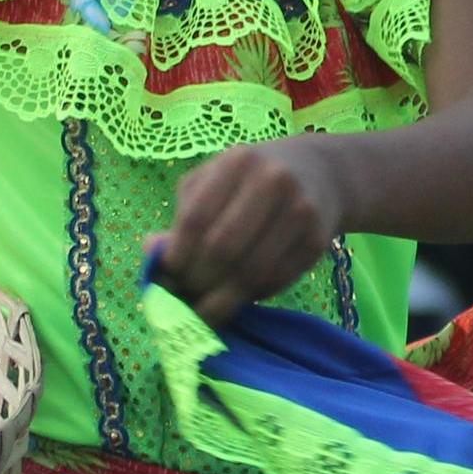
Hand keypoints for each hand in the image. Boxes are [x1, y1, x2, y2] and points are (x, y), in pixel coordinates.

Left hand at [151, 140, 347, 323]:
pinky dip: (252, 296)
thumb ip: (183, 214)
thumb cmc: (252, 178)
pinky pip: (277, 281)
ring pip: (252, 272)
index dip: (177, 255)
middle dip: (198, 283)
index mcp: (238, 162)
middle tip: (184, 303)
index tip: (167, 278)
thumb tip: (151, 253)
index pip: (196, 218)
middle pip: (223, 249)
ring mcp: (300, 212)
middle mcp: (273, 182)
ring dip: (223, 300)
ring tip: (205, 311)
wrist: (321, 172)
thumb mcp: (214, 179)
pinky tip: (237, 296)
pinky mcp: (317, 241)